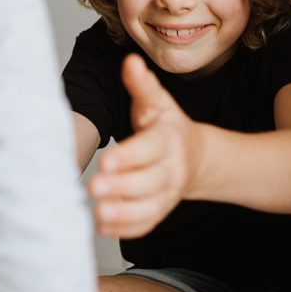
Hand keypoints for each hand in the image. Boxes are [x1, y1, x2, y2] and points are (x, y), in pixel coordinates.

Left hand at [89, 55, 203, 237]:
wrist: (195, 157)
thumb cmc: (167, 127)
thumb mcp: (158, 103)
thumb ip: (142, 85)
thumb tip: (131, 62)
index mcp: (168, 140)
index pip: (150, 149)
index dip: (130, 156)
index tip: (107, 160)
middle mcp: (171, 169)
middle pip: (148, 182)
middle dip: (121, 186)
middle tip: (94, 188)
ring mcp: (167, 194)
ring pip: (148, 208)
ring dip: (123, 214)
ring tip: (98, 213)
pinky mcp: (160, 211)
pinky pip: (146, 225)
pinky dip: (126, 229)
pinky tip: (103, 226)